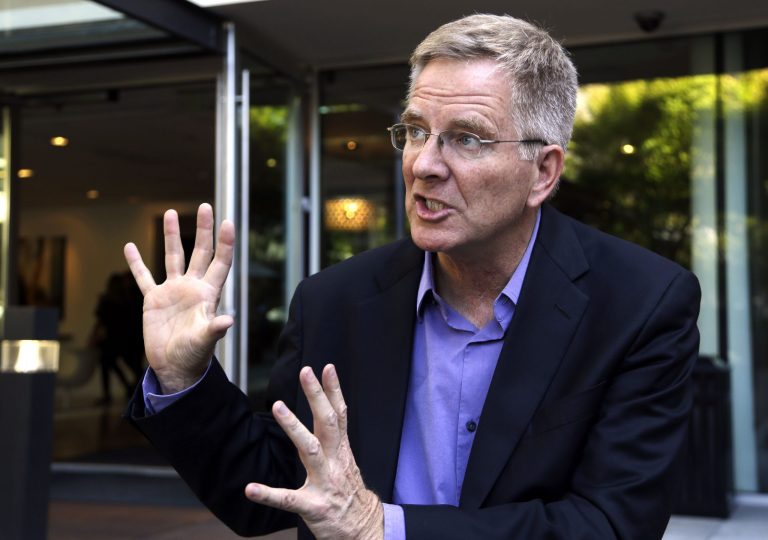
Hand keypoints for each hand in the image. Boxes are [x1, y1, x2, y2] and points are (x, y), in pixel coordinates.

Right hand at [123, 203, 234, 393]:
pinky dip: (136, 263)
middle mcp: (192, 287)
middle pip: (200, 252)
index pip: (220, 263)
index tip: (228, 221)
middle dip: (203, 230)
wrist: (174, 368)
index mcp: (208, 294)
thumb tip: (228, 320)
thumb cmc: (194, 356)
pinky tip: (129, 246)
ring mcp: (173, 291)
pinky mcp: (154, 300)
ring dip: (172, 236)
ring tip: (170, 212)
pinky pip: (144, 277)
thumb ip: (214, 329)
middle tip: (206, 206)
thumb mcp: (205, 341)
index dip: (225, 243)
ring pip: (173, 257)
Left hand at [245, 365, 383, 539]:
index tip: (326, 368)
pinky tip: (251, 489)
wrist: (366, 531)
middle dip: (317, 396)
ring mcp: (325, 484)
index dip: (334, 391)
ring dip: (293, 427)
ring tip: (278, 406)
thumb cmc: (351, 496)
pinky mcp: (313, 507)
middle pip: (327, 423)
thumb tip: (326, 416)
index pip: (339, 415)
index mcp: (342, 452)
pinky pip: (288, 499)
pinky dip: (268, 494)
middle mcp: (335, 463)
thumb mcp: (348, 464)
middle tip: (306, 372)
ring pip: (309, 450)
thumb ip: (336, 442)